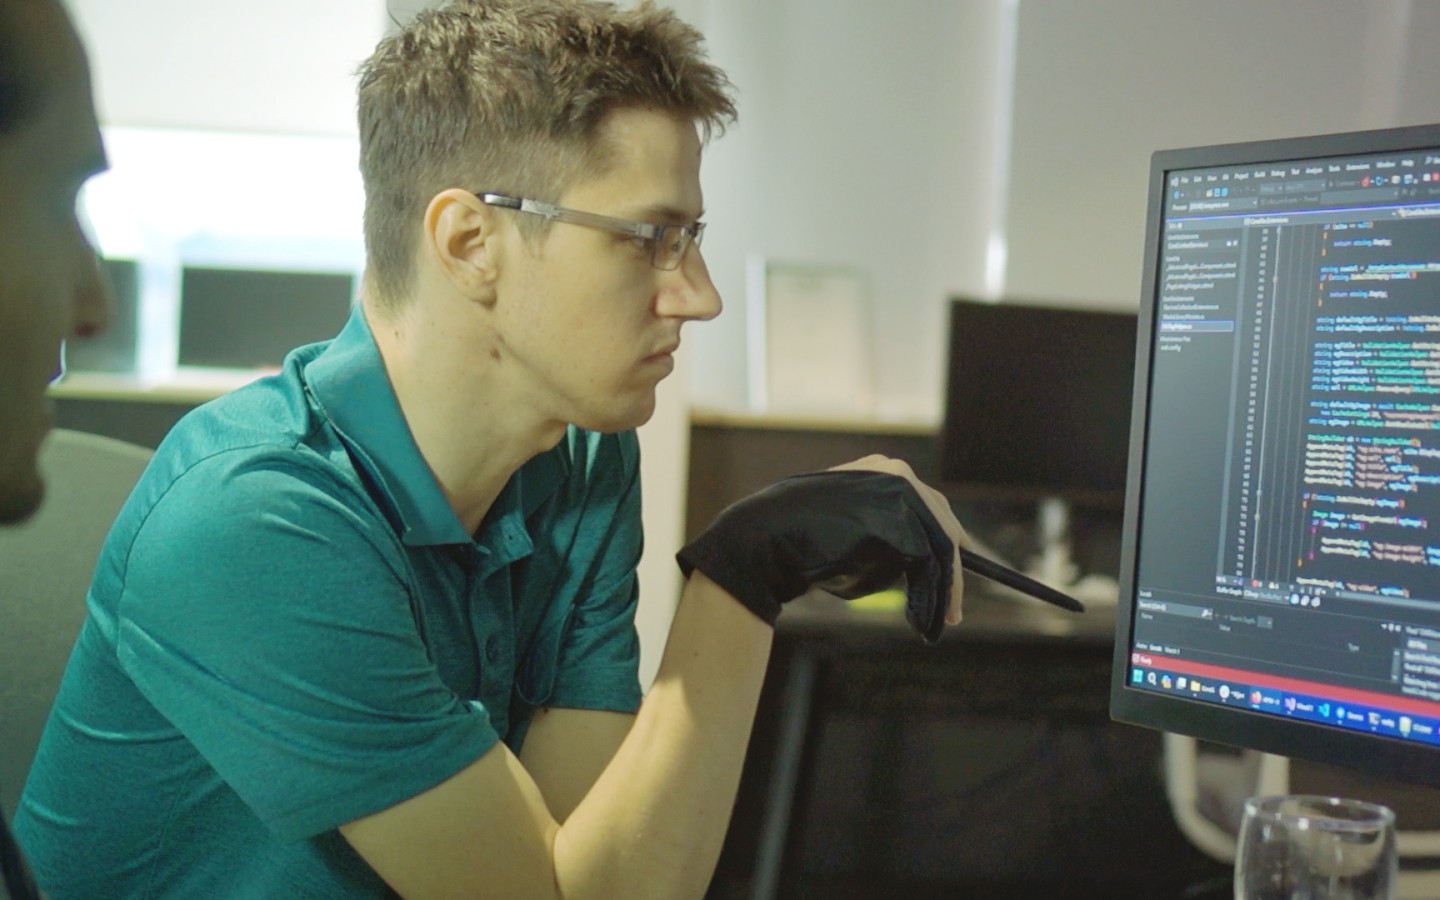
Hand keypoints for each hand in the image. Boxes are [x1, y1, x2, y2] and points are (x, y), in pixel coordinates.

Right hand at [676, 456, 966, 641]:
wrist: (769, 537)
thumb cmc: (801, 543)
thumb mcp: (852, 532)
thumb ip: (886, 537)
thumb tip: (921, 567)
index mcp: (881, 469)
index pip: (929, 506)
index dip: (944, 544)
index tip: (949, 573)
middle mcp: (896, 472)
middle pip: (943, 523)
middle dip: (952, 569)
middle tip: (952, 607)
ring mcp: (900, 491)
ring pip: (941, 544)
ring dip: (947, 586)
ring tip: (945, 617)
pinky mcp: (901, 517)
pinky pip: (931, 560)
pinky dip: (936, 593)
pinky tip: (929, 618)